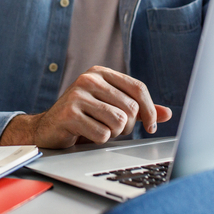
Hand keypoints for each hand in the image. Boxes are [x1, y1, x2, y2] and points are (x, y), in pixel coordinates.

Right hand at [0, 66, 171, 147]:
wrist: (46, 129)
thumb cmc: (83, 118)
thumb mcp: (111, 107)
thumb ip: (138, 108)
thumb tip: (167, 113)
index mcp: (100, 73)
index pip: (138, 88)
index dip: (150, 110)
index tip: (151, 126)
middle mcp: (89, 79)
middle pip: (130, 107)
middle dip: (127, 125)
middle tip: (112, 128)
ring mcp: (77, 95)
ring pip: (118, 121)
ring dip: (112, 133)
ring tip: (98, 129)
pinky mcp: (69, 114)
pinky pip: (102, 134)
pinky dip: (98, 140)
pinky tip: (85, 134)